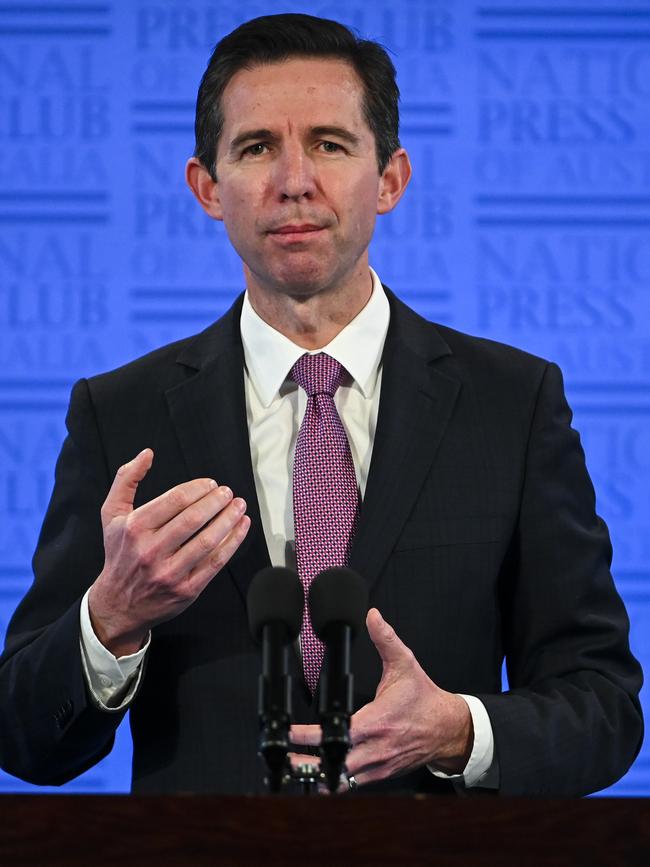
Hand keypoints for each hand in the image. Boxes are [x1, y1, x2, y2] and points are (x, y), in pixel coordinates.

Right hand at [88, 448, 250, 655]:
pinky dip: (233, 542)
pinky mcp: (186, 589)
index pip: (174, 500)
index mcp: (134, 528)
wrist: (118, 604)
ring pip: (207, 541)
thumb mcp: (112, 515)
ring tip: (239, 506)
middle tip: (228, 492)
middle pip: (193, 519)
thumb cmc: (119, 553)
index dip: (198, 488)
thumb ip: (126, 480)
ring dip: (229, 520)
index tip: (210, 484)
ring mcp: (169, 572)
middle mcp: (150, 551)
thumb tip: (147, 454)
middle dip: (216, 501)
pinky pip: (215, 562)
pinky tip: (242, 527)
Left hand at [290, 608, 472, 789]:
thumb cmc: (424, 698)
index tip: (289, 734)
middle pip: (334, 765)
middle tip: (282, 758)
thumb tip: (373, 617)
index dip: (309, 736)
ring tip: (294, 769)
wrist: (448, 728)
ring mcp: (378, 765)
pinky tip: (320, 775)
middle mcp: (376, 748)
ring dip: (318, 776)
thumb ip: (386, 639)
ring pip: (341, 781)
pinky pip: (353, 784)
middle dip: (306, 764)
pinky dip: (335, 781)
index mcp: (377, 722)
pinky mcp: (381, 774)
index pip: (337, 733)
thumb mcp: (405, 663)